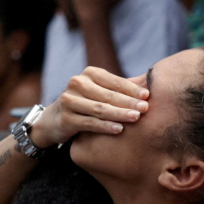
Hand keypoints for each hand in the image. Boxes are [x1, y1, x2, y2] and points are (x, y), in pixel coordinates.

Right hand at [33, 66, 148, 146]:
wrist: (55, 119)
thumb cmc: (86, 104)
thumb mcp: (99, 92)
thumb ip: (119, 89)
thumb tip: (149, 87)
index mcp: (89, 74)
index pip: (114, 81)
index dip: (132, 89)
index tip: (147, 96)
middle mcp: (77, 84)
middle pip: (108, 95)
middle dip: (128, 102)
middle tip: (145, 109)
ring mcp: (69, 101)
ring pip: (99, 109)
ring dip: (119, 114)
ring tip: (136, 118)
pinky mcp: (65, 119)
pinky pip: (89, 123)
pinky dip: (105, 126)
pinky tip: (119, 130)